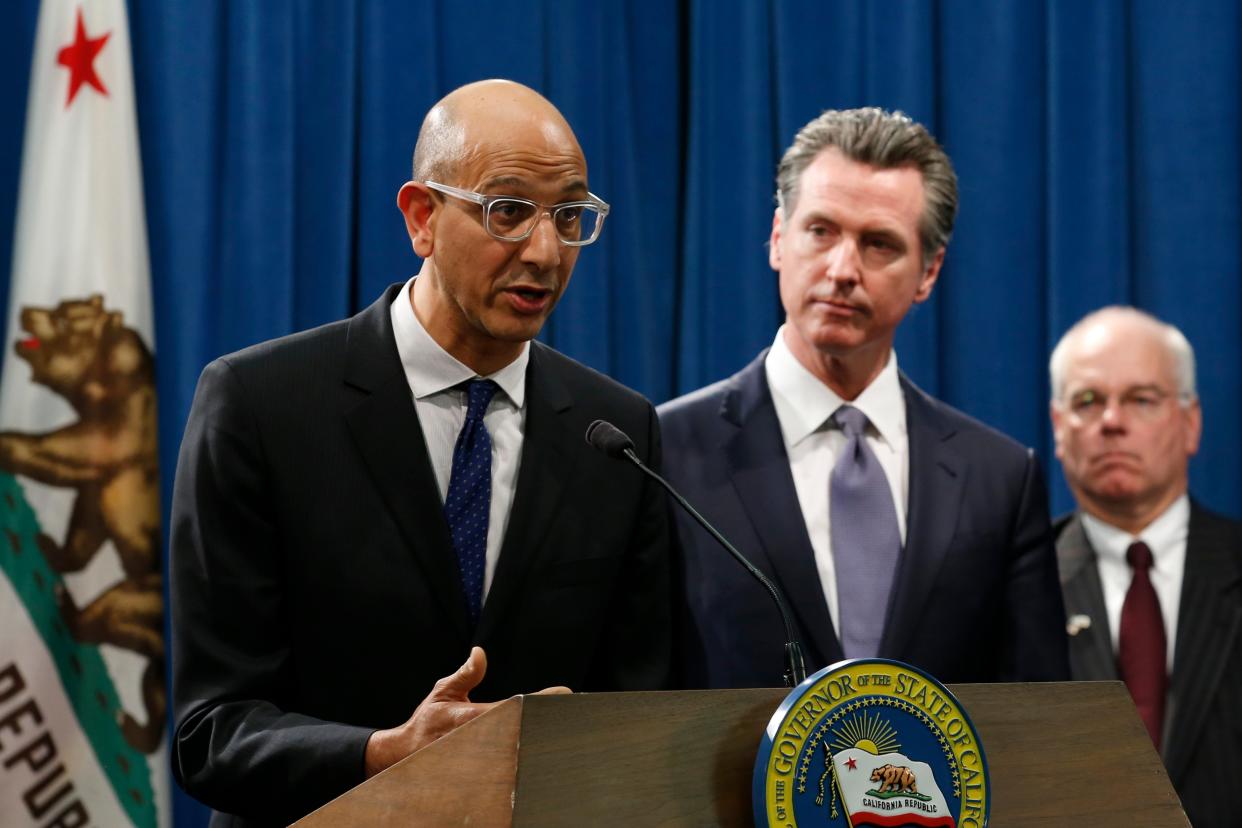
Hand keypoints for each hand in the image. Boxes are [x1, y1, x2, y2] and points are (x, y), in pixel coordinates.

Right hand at [362, 647, 571, 776]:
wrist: (404, 755)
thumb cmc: (427, 721)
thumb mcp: (443, 692)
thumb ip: (466, 674)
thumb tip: (481, 652)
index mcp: (469, 717)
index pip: (510, 706)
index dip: (537, 700)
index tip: (562, 692)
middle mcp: (477, 739)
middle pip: (520, 730)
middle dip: (546, 720)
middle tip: (572, 709)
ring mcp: (479, 757)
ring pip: (517, 748)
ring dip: (540, 737)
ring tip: (568, 729)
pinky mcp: (480, 769)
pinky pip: (508, 763)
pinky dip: (528, 755)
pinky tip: (547, 751)